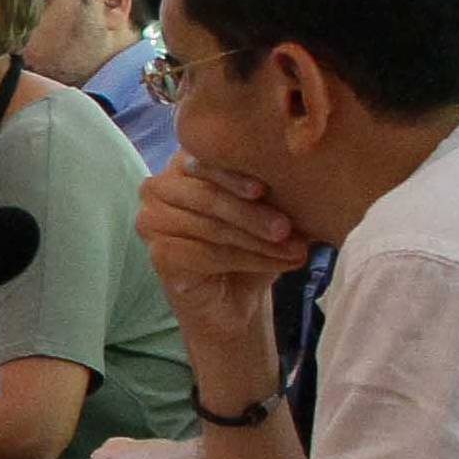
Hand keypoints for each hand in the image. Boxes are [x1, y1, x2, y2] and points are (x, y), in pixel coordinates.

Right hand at [133, 161, 305, 393]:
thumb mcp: (267, 208)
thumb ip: (276, 187)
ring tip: (295, 251)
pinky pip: (208, 255)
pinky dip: (249, 260)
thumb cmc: (251, 243)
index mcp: (182, 162)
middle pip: (207, 196)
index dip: (234, 175)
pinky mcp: (158, 255)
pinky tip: (280, 264)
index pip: (204, 160)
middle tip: (287, 229)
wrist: (234, 299)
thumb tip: (308, 175)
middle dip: (252, 214)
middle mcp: (158, 187)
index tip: (263, 190)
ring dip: (259, 241)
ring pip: (212, 228)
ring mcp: (151, 221)